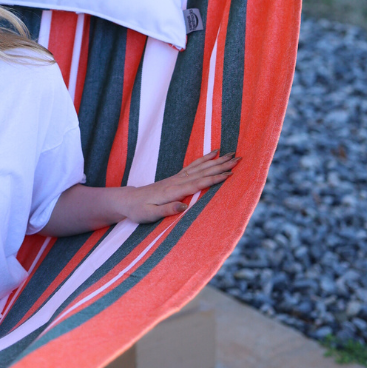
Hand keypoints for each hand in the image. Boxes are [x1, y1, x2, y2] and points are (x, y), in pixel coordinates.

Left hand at [121, 150, 239, 223]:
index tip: (230, 174)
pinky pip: (193, 166)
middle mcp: (176, 181)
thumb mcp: (150, 214)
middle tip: (238, 158)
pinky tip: (213, 154)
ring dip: (216, 160)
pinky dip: (204, 159)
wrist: (128, 200)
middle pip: (202, 171)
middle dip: (221, 165)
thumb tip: (184, 206)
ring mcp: (176, 178)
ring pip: (200, 167)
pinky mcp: (176, 177)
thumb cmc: (138, 210)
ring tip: (231, 153)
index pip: (197, 183)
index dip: (214, 178)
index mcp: (172, 191)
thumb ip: (167, 210)